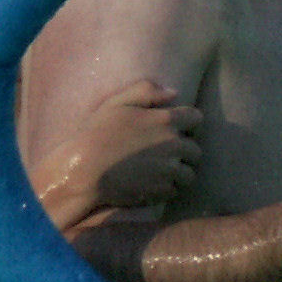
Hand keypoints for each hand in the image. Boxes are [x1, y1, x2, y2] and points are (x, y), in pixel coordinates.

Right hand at [47, 79, 202, 220]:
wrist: (85, 170)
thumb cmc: (97, 133)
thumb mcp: (117, 102)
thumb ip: (146, 91)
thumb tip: (173, 93)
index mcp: (166, 121)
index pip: (196, 119)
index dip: (189, 123)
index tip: (178, 128)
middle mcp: (173, 145)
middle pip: (195, 150)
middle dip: (185, 151)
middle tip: (167, 153)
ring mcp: (169, 170)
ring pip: (188, 174)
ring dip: (179, 173)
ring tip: (162, 172)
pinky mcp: (161, 190)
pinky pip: (174, 190)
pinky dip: (167, 188)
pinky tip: (152, 184)